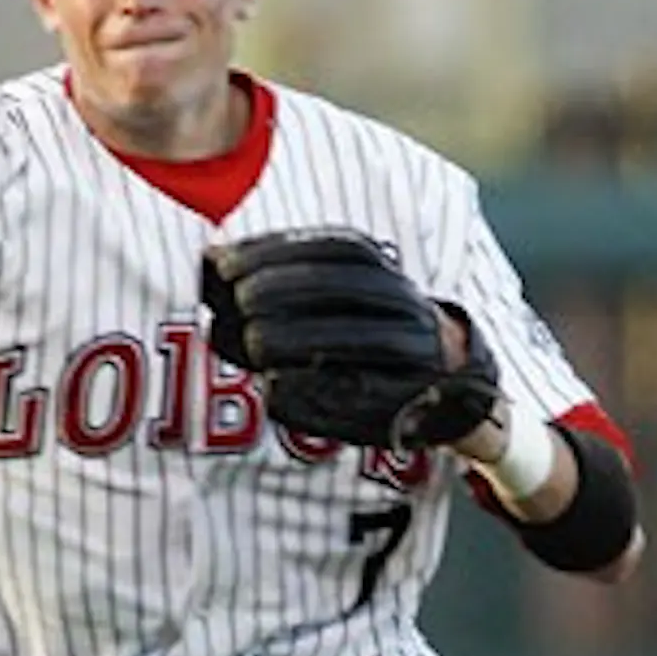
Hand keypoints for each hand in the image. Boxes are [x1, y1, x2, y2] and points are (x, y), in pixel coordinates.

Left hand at [200, 228, 501, 449]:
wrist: (449, 391)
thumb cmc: (364, 337)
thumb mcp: (332, 300)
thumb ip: (277, 286)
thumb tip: (207, 266)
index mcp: (386, 275)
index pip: (335, 248)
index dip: (279, 251)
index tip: (224, 262)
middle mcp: (408, 309)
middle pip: (346, 288)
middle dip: (285, 291)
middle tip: (237, 302)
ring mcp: (415, 358)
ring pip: (359, 341)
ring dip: (298, 339)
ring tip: (249, 343)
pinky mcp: (409, 406)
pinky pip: (362, 398)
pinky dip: (313, 394)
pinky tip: (272, 389)